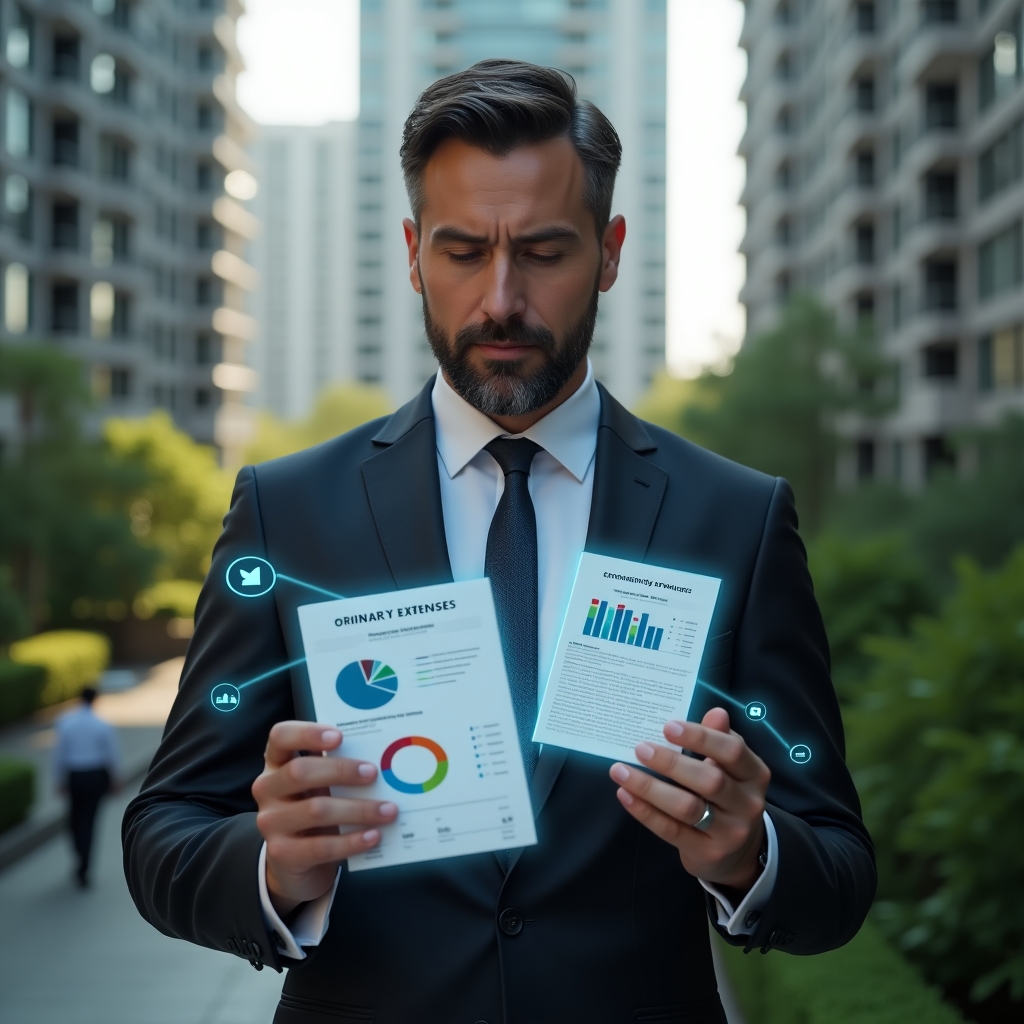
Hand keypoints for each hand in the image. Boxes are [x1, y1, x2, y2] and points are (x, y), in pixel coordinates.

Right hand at [252, 721, 397, 916]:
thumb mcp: (319, 783)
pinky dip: (351, 841)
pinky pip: (321, 846)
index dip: (307, 734)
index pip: (281, 737)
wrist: (296, 861)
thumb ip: (335, 765)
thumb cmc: (314, 807)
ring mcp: (271, 822)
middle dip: (340, 770)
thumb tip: (379, 753)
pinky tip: (373, 835)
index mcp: (276, 763)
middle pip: (299, 771)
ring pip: (315, 810)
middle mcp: (267, 789)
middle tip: (373, 773)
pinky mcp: (282, 853)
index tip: (339, 736)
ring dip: (358, 809)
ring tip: (388, 810)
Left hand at [609, 708, 769, 892]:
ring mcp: (729, 832)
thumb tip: (717, 713)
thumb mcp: (731, 768)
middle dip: (671, 763)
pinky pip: (671, 830)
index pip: (732, 751)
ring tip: (620, 770)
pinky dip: (645, 811)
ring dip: (650, 787)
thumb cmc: (727, 797)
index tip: (669, 726)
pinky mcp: (708, 853)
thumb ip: (720, 740)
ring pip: (687, 808)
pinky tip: (625, 794)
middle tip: (640, 748)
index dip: (701, 737)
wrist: (739, 853)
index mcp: (754, 774)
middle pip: (709, 780)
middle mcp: (748, 804)